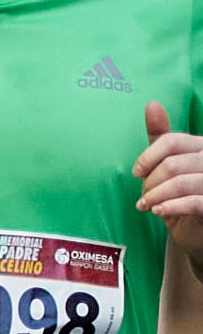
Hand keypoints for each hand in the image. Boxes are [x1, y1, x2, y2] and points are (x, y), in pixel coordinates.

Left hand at [138, 102, 202, 234]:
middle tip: (143, 197)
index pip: (172, 141)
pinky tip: (159, 211)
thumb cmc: (180, 193)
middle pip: (172, 163)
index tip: (136, 173)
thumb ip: (161, 137)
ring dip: (156, 196)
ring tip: (147, 206)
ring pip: (180, 182)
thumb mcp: (168, 163)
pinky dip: (170, 207)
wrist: (195, 229)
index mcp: (201, 145)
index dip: (148, 157)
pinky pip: (193, 202)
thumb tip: (152, 103)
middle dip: (151, 183)